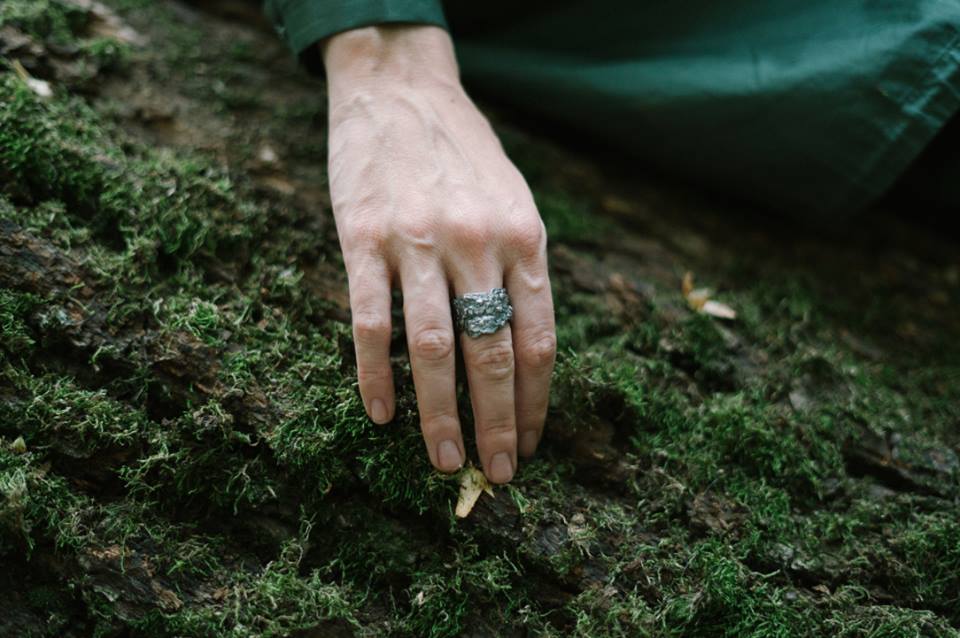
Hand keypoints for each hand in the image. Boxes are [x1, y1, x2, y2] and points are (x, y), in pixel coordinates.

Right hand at [322, 25, 555, 483]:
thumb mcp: (515, 200)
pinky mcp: (362, 239)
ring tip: (446, 462)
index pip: (537, 338)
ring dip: (441, 415)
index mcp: (523, 237)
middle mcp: (476, 243)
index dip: (536, 401)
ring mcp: (417, 242)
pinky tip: (382, 415)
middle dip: (498, 423)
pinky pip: (369, 322)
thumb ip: (523, 266)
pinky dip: (375, 375)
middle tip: (498, 475)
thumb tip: (525, 348)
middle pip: (492, 353)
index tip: (532, 443)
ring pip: (433, 348)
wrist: (399, 88)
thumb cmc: (462, 153)